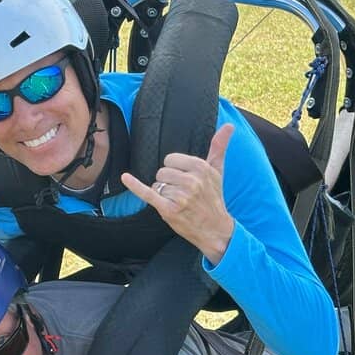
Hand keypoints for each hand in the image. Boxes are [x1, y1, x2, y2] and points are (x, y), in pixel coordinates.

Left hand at [121, 124, 235, 264]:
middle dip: (168, 182)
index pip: (170, 159)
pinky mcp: (169, 210)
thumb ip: (219, 147)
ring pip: (157, 185)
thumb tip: (229, 125)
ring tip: (179, 203)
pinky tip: (125, 177)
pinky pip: (148, 193)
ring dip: (164, 194)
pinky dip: (135, 186)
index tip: (185, 180)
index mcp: (201, 168)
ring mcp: (180, 196)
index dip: (174, 170)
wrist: (215, 229)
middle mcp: (191, 181)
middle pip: (161, 172)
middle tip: (183, 194)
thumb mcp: (217, 171)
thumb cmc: (213, 198)